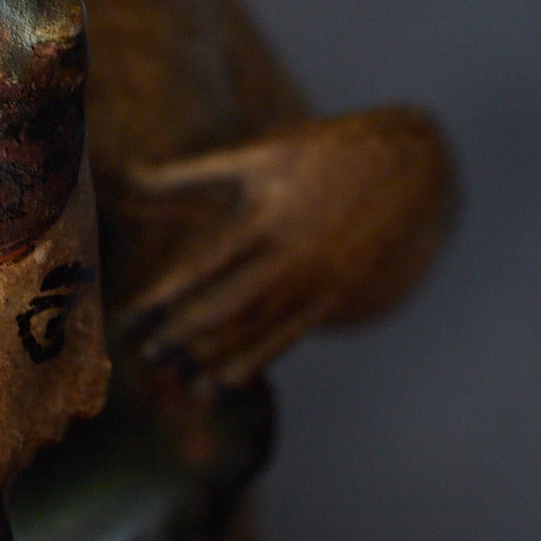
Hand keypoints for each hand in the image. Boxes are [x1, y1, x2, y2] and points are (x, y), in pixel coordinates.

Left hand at [114, 109, 453, 389]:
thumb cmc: (324, 154)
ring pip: (264, 331)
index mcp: (268, 215)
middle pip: (231, 307)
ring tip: (188, 387)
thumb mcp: (258, 155)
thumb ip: (188, 174)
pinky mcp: (344, 297)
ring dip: (223, 360)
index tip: (131, 319)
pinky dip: (261, 358)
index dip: (166, 295)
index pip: (206, 265)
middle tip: (149, 359)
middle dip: (187, 336)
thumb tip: (124, 176)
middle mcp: (294, 254)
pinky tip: (232, 379)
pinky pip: (294, 335)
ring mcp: (323, 280)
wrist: (416, 164)